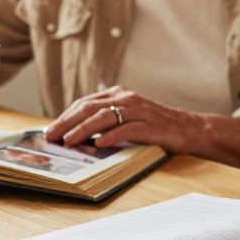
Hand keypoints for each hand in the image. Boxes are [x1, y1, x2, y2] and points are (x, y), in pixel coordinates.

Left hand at [44, 85, 196, 149]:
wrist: (189, 129)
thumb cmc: (156, 127)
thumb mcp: (128, 119)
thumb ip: (106, 121)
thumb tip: (74, 136)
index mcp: (119, 95)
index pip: (85, 103)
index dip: (66, 116)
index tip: (51, 130)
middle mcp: (127, 99)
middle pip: (90, 107)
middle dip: (67, 122)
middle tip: (52, 136)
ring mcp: (139, 111)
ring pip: (105, 117)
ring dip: (83, 129)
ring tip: (69, 141)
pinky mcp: (151, 125)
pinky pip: (127, 129)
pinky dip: (112, 136)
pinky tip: (99, 144)